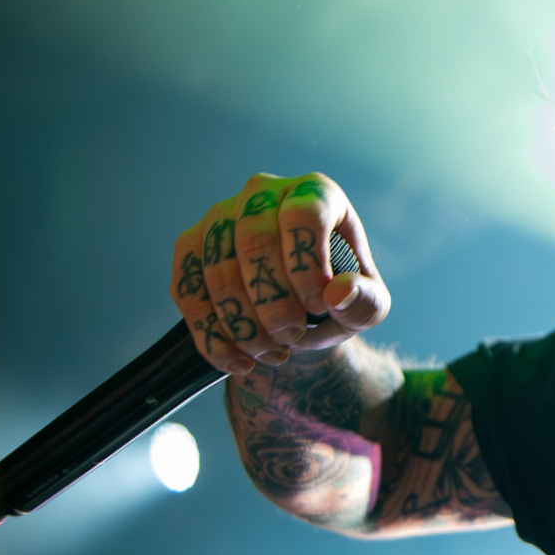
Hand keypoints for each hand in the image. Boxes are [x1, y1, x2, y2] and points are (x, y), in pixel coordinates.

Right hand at [169, 172, 389, 374]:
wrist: (302, 311)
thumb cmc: (339, 296)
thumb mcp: (367, 304)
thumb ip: (364, 300)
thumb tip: (339, 292)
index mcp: (315, 192)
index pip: (304, 215)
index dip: (307, 264)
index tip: (318, 305)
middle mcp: (262, 193)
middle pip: (254, 239)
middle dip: (271, 298)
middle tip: (291, 336)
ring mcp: (219, 217)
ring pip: (217, 267)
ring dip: (241, 320)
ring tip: (271, 352)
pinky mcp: (189, 248)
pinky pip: (187, 290)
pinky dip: (210, 333)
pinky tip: (237, 361)